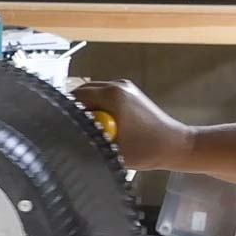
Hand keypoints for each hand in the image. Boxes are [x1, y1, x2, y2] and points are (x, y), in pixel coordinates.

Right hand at [73, 79, 193, 170]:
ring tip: (90, 130)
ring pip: (91, 95)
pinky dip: (98, 110)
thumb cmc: (148, 150)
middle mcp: (117, 85)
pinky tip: (103, 127)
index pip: (75, 96)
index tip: (59, 126)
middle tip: (72, 131)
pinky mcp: (128, 93)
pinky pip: (102, 98)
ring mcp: (124, 87)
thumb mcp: (112, 150)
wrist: (176, 145)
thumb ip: (87, 142)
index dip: (64, 111)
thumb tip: (66, 140)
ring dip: (87, 111)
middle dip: (74, 111)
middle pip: (81, 92)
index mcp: (112, 95)